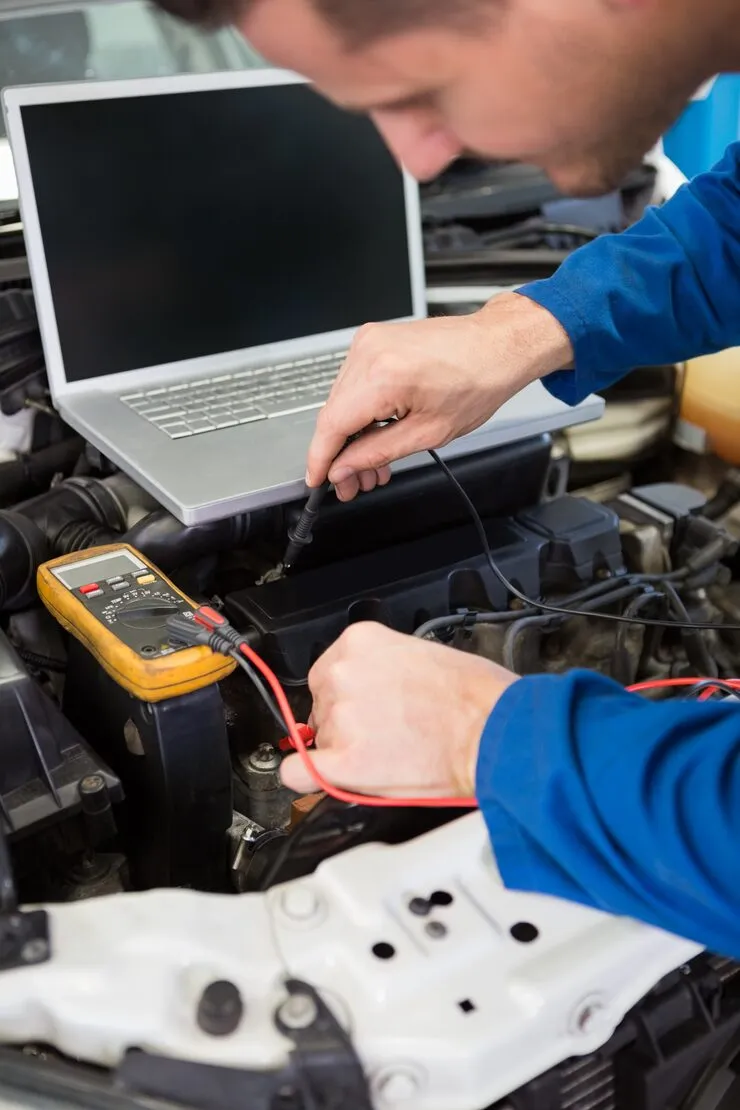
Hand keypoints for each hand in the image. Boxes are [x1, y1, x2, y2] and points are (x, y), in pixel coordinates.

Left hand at [280, 622, 518, 798]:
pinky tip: (328, 777)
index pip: (328, 671)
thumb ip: (384, 667)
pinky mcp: (343, 760)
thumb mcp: (421, 653)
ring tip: (391, 753)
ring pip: (321, 740)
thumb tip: (373, 689)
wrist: (494, 730)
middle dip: (346, 721)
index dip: (346, 695)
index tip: (363, 707)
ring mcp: (340, 716)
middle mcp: (342, 674)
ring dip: (346, 750)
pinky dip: (307, 778)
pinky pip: (298, 773)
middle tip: (383, 733)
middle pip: (321, 704)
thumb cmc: (477, 694)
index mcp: (359, 642)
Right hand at [307, 292, 571, 501]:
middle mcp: (369, 352)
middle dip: (341, 454)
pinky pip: (354, 383)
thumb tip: (344, 468)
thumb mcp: (429, 433)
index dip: (320, 458)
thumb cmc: (478, 380)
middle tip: (352, 483)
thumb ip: (377, 453)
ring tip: (372, 465)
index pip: (332, 425)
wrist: (496, 345)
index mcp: (384, 376)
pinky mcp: (373, 339)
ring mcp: (369, 341)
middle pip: (334, 414)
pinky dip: (361, 411)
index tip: (316, 480)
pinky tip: (375, 434)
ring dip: (353, 435)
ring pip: (342, 401)